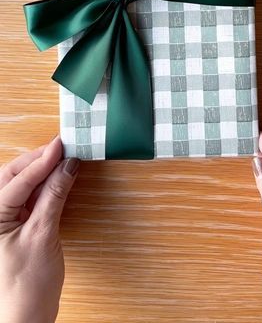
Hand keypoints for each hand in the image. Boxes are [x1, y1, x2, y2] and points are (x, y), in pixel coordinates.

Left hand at [0, 136, 79, 322]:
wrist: (26, 321)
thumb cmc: (25, 288)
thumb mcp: (43, 236)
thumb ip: (54, 197)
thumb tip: (68, 166)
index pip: (18, 180)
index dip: (42, 159)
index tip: (62, 144)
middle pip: (15, 176)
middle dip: (39, 160)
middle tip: (64, 146)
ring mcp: (4, 220)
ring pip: (22, 185)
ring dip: (43, 171)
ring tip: (64, 158)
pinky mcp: (17, 226)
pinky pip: (29, 198)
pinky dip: (45, 187)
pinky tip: (60, 179)